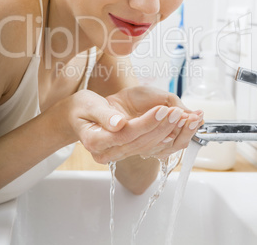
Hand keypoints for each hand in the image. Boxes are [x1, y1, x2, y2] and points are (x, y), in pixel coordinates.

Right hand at [64, 86, 202, 163]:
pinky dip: (164, 136)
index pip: (127, 134)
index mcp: (96, 141)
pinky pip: (148, 146)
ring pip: (147, 146)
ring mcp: (117, 154)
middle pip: (141, 142)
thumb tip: (119, 123)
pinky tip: (177, 127)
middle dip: (163, 126)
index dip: (147, 122)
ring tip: (185, 117)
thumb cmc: (80, 108)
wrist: (75, 118)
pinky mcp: (126, 150)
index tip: (163, 108)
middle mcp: (108, 153)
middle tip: (180, 111)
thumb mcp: (88, 105)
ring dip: (168, 132)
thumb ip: (103, 115)